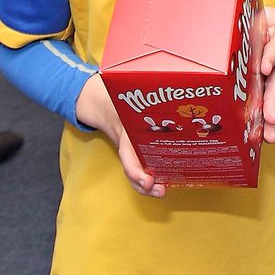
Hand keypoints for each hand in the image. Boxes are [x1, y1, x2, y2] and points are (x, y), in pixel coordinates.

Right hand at [75, 74, 165, 197]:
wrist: (106, 103)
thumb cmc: (122, 99)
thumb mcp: (128, 95)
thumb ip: (144, 92)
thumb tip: (168, 84)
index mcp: (125, 134)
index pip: (128, 159)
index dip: (137, 173)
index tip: (148, 181)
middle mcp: (128, 146)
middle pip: (133, 172)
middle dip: (145, 185)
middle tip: (160, 190)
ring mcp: (132, 151)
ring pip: (138, 175)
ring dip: (150, 186)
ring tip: (163, 190)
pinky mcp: (139, 151)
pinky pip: (143, 168)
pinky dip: (153, 176)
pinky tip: (169, 178)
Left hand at [258, 7, 274, 143]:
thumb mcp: (270, 14)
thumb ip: (255, 20)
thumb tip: (233, 29)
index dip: (270, 58)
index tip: (264, 68)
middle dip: (273, 99)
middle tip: (269, 116)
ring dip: (274, 114)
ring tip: (269, 133)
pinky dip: (273, 119)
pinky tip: (268, 135)